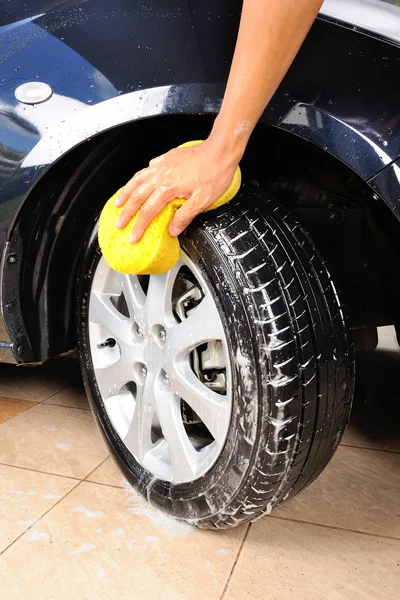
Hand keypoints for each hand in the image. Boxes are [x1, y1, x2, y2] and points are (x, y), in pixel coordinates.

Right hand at [114, 138, 239, 242]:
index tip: (133, 237)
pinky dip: (138, 177)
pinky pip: (147, 168)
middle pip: (137, 196)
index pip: (147, 212)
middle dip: (126, 212)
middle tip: (119, 223)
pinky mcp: (166, 158)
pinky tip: (137, 181)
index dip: (138, 227)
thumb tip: (172, 229)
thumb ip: (185, 216)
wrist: (220, 149)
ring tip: (118, 203)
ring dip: (125, 193)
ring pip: (137, 180)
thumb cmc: (214, 172)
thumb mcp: (203, 200)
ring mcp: (162, 165)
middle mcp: (161, 175)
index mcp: (168, 188)